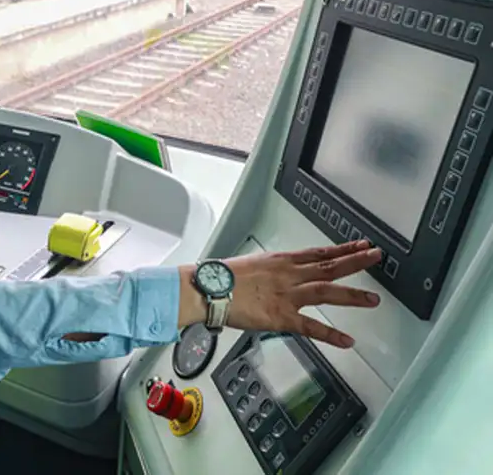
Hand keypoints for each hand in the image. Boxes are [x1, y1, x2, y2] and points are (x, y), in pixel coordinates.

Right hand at [178, 240, 381, 347]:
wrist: (209, 288)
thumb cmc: (224, 277)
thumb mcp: (253, 264)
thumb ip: (271, 270)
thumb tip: (279, 274)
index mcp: (282, 260)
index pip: (319, 252)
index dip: (343, 249)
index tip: (360, 244)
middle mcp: (289, 274)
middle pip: (329, 266)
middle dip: (356, 261)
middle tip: (377, 256)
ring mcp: (287, 295)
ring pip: (326, 292)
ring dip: (352, 295)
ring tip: (373, 299)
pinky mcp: (281, 317)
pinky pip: (310, 327)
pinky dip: (330, 335)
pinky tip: (347, 341)